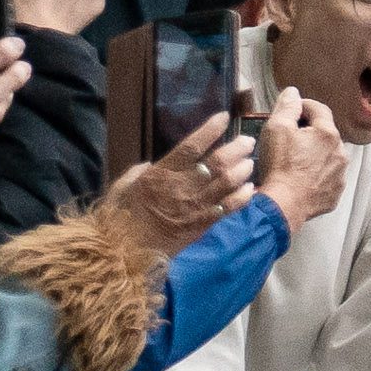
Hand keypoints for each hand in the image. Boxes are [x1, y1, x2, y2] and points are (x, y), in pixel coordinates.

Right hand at [104, 108, 254, 252]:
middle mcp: (181, 187)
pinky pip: (228, 208)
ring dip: (243, 170)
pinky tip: (251, 189)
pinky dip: (243, 197)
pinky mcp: (202, 225)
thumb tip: (150, 164)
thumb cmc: (119, 218)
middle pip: (217, 163)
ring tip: (251, 162)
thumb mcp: (122, 187)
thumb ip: (138, 173)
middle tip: (248, 141)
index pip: (191, 146)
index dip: (210, 130)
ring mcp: (194, 207)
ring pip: (227, 183)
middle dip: (236, 149)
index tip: (223, 117)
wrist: (124, 253)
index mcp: (160, 174)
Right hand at [256, 90, 349, 225]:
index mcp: (328, 133)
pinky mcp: (335, 192)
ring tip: (294, 160)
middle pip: (325, 133)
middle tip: (288, 137)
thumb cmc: (279, 165)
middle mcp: (340, 152)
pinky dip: (316, 174)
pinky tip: (300, 177)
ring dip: (314, 154)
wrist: (284, 204)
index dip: (303, 106)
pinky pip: (327, 177)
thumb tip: (294, 92)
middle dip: (309, 131)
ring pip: (328, 156)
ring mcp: (340, 174)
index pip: (319, 109)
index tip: (291, 109)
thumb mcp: (276, 128)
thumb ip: (287, 107)